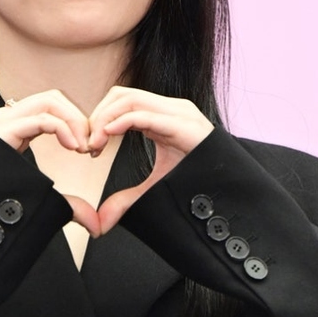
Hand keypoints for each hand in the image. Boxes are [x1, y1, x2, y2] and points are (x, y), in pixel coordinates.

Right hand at [0, 91, 100, 234]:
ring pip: (49, 100)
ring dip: (74, 121)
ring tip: (83, 147)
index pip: (51, 106)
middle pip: (53, 98)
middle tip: (91, 147)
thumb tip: (95, 224)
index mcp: (9, 126)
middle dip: (79, 118)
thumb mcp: (40, 200)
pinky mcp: (0, 130)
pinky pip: (41, 118)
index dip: (77, 123)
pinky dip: (64, 129)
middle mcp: (2, 118)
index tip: (92, 150)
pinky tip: (73, 147)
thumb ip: (67, 203)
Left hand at [88, 87, 213, 232]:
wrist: (229, 195)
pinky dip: (119, 123)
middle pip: (120, 94)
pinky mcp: (184, 126)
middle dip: (97, 116)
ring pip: (128, 98)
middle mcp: (171, 109)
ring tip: (95, 145)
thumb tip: (101, 222)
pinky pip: (143, 115)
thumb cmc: (197, 184)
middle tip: (88, 146)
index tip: (89, 148)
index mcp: (163, 116)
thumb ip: (127, 199)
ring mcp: (179, 114)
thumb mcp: (155, 188)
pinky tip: (107, 138)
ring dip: (104, 120)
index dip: (99, 119)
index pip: (121, 100)